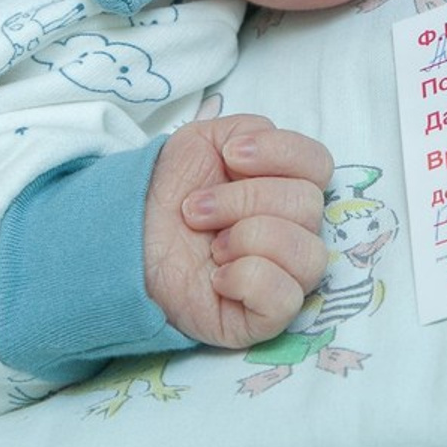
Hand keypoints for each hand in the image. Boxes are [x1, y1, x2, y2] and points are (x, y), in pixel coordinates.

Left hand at [144, 114, 332, 348]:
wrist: (127, 235)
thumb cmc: (170, 191)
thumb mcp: (203, 140)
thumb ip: (247, 129)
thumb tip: (264, 148)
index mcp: (285, 186)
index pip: (319, 163)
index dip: (280, 153)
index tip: (230, 156)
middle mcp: (293, 230)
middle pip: (308, 206)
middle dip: (244, 199)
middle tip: (197, 209)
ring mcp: (283, 275)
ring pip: (308, 254)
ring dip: (247, 238)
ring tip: (211, 245)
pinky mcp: (265, 317)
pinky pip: (286, 298)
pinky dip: (247, 280)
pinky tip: (218, 278)